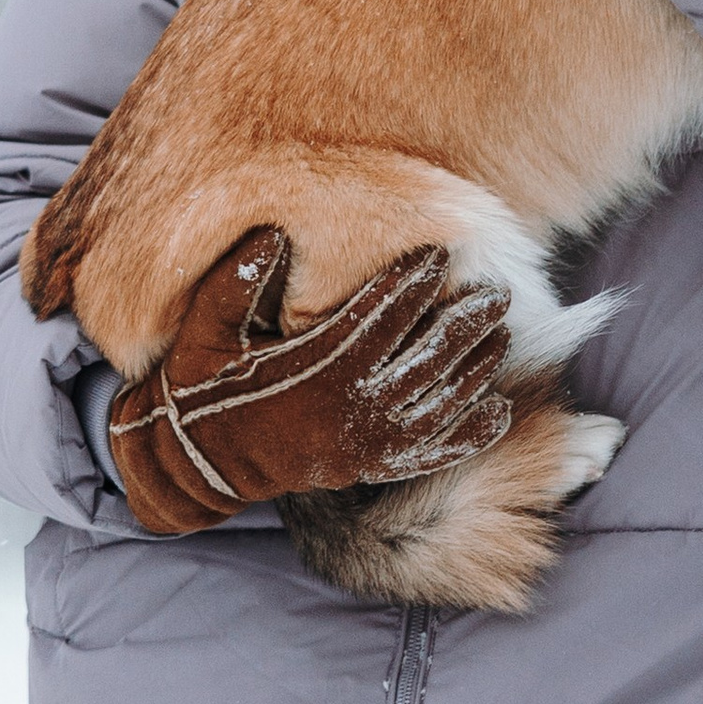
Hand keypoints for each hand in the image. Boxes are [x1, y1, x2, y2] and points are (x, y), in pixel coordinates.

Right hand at [109, 228, 513, 537]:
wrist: (203, 463)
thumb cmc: (205, 387)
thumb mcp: (205, 331)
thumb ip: (237, 283)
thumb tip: (274, 235)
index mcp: (317, 366)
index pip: (381, 316)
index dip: (414, 282)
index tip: (440, 253)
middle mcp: (352, 407)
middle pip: (427, 358)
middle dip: (465, 322)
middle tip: (496, 293)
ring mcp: (367, 443)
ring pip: (440, 403)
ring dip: (476, 369)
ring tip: (499, 335)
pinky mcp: (371, 468)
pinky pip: (432, 453)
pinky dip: (469, 435)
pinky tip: (498, 412)